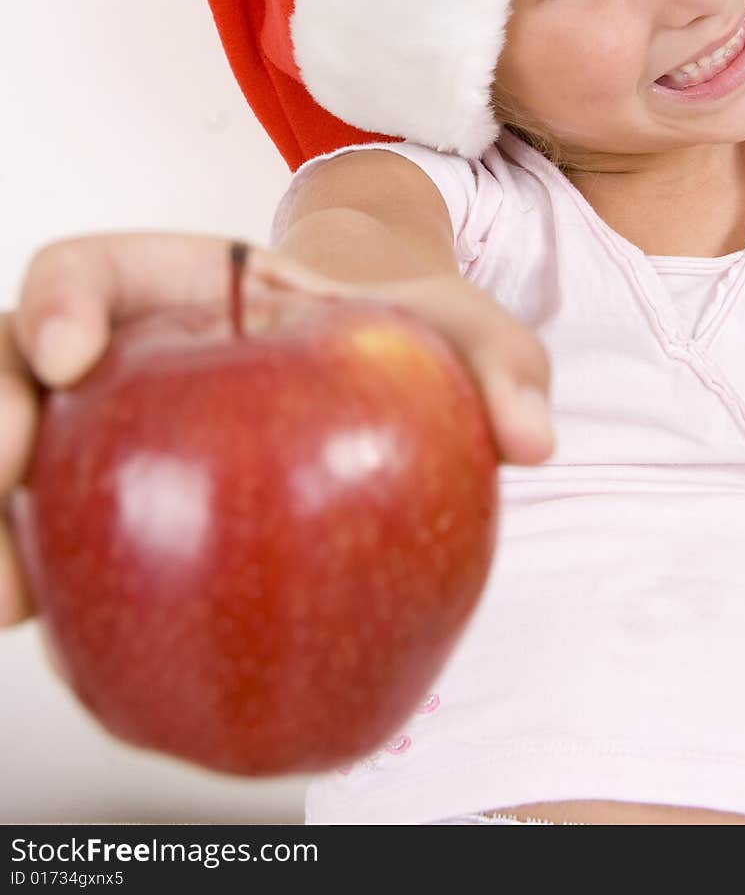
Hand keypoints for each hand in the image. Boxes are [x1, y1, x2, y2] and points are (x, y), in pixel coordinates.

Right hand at [0, 232, 553, 628]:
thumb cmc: (401, 334)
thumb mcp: (459, 329)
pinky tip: (55, 636)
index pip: (95, 269)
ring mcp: (120, 435)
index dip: (58, 301)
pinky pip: (67, 541)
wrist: (384, 384)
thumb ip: (496, 362)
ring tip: (11, 600)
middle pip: (15, 368)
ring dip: (0, 525)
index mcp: (192, 284)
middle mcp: (134, 355)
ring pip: (21, 461)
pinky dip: (46, 579)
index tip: (68, 356)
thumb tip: (530, 438)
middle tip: (5, 485)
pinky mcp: (128, 514)